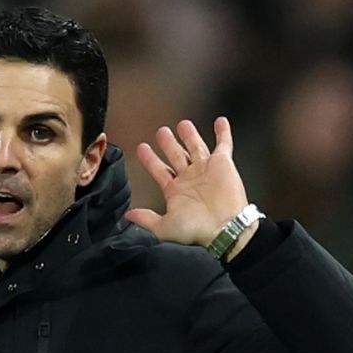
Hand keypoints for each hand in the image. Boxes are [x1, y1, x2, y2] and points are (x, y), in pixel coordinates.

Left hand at [124, 117, 249, 248]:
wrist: (224, 228)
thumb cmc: (197, 230)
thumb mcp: (165, 226)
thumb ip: (147, 219)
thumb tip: (128, 216)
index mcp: (176, 191)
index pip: (159, 170)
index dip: (150, 159)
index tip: (142, 148)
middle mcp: (190, 179)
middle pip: (176, 155)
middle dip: (168, 143)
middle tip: (161, 131)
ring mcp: (206, 170)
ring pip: (195, 147)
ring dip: (189, 135)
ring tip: (183, 124)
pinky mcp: (223, 164)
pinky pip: (223, 144)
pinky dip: (222, 133)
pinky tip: (220, 122)